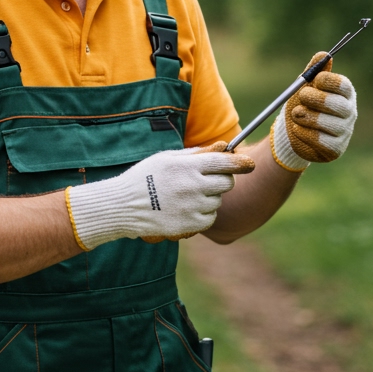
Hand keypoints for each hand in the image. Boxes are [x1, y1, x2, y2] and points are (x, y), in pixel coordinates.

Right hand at [66, 144, 254, 250]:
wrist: (123, 206)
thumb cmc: (145, 177)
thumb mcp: (167, 158)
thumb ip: (196, 153)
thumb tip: (222, 147)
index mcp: (187, 165)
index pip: (224, 163)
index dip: (240, 163)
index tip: (249, 164)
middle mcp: (193, 185)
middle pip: (226, 183)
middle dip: (221, 180)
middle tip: (206, 180)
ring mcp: (192, 206)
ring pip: (218, 201)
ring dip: (210, 198)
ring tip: (187, 196)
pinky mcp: (189, 224)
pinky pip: (210, 218)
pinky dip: (203, 214)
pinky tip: (186, 209)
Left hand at [271, 52, 356, 171]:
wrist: (291, 131)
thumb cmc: (302, 105)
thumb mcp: (305, 86)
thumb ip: (314, 71)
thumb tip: (323, 54)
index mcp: (344, 94)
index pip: (344, 86)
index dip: (329, 82)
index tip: (314, 80)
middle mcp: (349, 112)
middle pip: (339, 105)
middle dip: (317, 99)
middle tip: (301, 96)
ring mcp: (344, 132)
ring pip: (327, 123)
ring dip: (306, 117)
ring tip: (296, 114)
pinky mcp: (335, 149)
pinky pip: (320, 140)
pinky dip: (304, 133)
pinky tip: (298, 129)